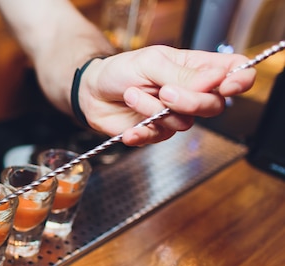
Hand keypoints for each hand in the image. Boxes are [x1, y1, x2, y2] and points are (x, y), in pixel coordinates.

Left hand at [79, 45, 256, 145]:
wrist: (91, 91)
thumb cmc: (121, 71)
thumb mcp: (150, 63)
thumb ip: (182, 74)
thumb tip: (213, 79)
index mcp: (195, 69)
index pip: (233, 73)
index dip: (239, 80)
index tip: (226, 86)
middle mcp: (190, 94)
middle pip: (215, 106)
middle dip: (191, 101)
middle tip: (164, 91)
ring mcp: (174, 115)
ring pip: (184, 122)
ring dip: (153, 109)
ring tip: (131, 94)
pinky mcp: (156, 132)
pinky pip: (158, 138)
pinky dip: (141, 132)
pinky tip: (130, 128)